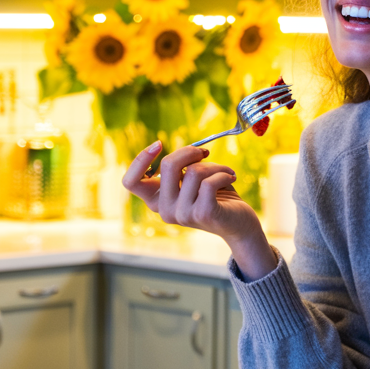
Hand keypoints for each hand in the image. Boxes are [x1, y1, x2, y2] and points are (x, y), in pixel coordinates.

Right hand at [121, 142, 276, 278]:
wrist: (239, 224)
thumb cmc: (216, 197)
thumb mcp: (192, 180)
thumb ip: (182, 168)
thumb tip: (188, 151)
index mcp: (157, 200)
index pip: (130, 182)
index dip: (139, 159)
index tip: (158, 144)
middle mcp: (164, 210)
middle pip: (167, 165)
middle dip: (190, 151)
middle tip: (205, 153)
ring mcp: (182, 214)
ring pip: (193, 171)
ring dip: (214, 165)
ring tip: (225, 171)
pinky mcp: (202, 213)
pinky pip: (209, 181)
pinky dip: (223, 173)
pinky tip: (231, 177)